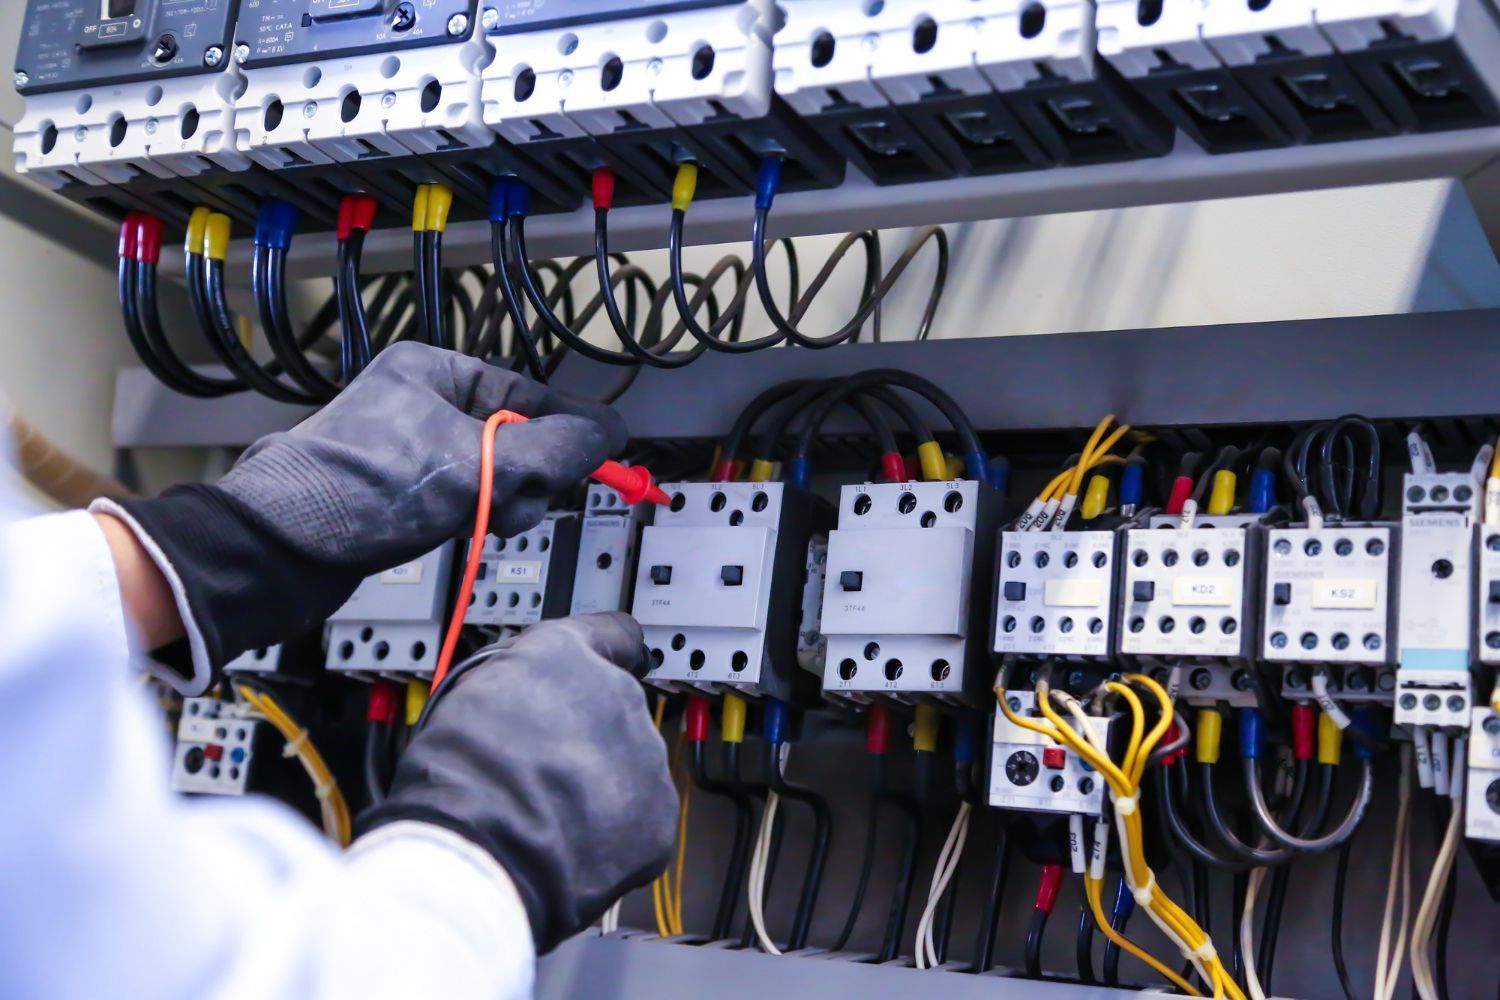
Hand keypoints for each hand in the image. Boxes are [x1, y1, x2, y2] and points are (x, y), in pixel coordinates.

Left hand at [220, 341, 624, 569]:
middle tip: (513, 497)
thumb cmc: (353, 493)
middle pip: (517, 437)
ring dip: (499, 502)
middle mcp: (421, 402)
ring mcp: (410, 449)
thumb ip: (553, 448)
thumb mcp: (474, 465)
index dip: (571, 428)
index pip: (531, 391)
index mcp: (433, 370)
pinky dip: (472, 517)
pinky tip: (456, 530)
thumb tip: (608, 434)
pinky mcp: (401, 491)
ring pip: (494, 474)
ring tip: (474, 520)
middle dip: (524, 476)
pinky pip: (465, 498)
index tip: (611, 454)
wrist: (277, 551)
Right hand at [357, 614, 676, 952]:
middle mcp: (616, 693)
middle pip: (615, 710)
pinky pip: (641, 820)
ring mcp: (644, 754)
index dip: (606, 656)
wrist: (479, 852)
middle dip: (587, 738)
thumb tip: (519, 703)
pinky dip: (616, 836)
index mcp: (565, 654)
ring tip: (550, 816)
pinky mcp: (659, 812)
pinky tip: (571, 846)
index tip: (609, 666)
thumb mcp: (467, 696)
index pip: (611, 634)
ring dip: (601, 788)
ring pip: (630, 767)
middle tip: (544, 770)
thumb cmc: (457, 778)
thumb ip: (515, 687)